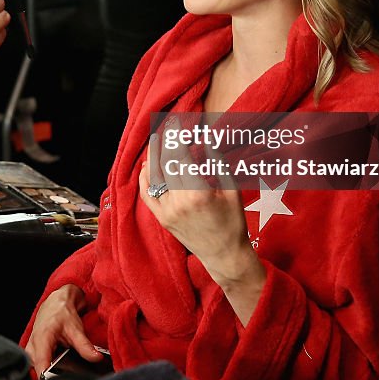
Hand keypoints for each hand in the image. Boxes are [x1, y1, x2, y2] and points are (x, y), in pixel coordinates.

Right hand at [24, 284, 102, 376]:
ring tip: (63, 364)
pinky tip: (58, 362)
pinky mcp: (33, 353)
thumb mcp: (76, 329)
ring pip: (39, 369)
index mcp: (41, 339)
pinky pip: (39, 365)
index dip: (49, 378)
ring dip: (51, 371)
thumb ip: (85, 346)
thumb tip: (95, 358)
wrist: (55, 303)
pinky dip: (49, 366)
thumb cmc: (62, 313)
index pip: (41, 367)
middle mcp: (32, 346)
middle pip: (39, 371)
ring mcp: (31, 350)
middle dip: (52, 376)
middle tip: (68, 373)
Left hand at [139, 134, 257, 285]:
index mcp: (198, 194)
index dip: (176, 137)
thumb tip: (205, 140)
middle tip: (166, 127)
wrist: (224, 255)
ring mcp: (167, 212)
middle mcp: (178, 202)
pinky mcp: (162, 219)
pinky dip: (145, 178)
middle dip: (164, 142)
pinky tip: (147, 165)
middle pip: (164, 164)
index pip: (180, 157)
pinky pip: (147, 195)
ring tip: (156, 141)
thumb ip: (216, 164)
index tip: (176, 124)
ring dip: (152, 156)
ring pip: (153, 177)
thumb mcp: (231, 190)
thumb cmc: (232, 222)